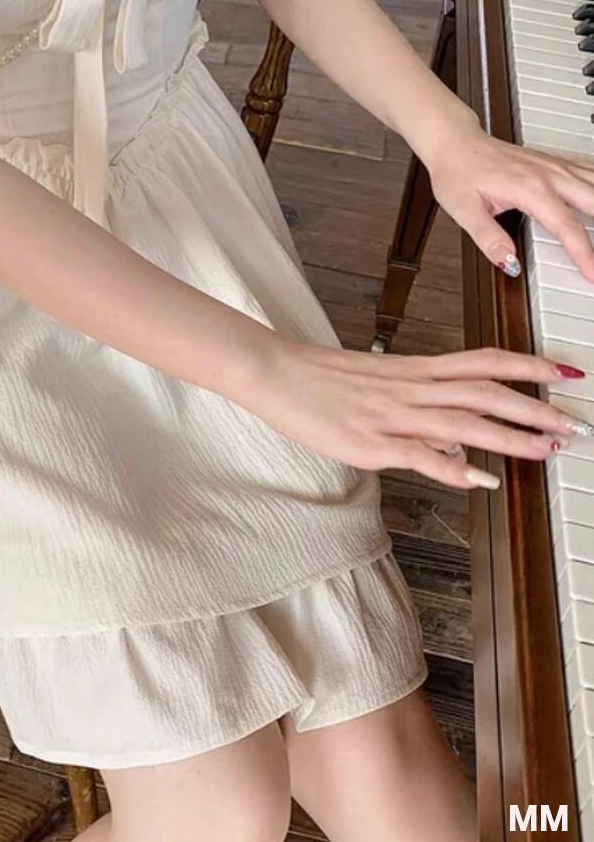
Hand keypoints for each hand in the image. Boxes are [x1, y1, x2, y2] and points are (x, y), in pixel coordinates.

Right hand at [241, 341, 590, 489]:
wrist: (278, 372)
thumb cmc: (324, 380)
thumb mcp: (382, 388)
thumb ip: (424, 414)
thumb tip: (463, 452)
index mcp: (417, 371)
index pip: (485, 362)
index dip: (529, 365)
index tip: (564, 372)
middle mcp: (413, 388)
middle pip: (486, 392)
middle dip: (536, 407)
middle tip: (574, 422)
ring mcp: (393, 415)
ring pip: (463, 421)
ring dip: (509, 435)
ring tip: (547, 448)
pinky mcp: (371, 442)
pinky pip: (419, 454)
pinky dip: (452, 468)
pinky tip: (479, 480)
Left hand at [424, 113, 593, 282]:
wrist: (455, 141)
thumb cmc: (458, 171)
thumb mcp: (463, 209)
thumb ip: (487, 238)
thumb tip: (508, 262)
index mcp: (529, 187)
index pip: (566, 225)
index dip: (583, 252)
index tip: (593, 273)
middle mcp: (549, 174)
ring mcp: (555, 165)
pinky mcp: (556, 163)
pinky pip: (590, 171)